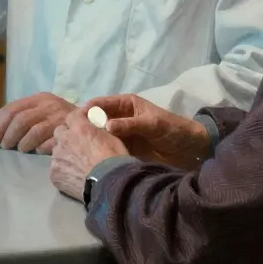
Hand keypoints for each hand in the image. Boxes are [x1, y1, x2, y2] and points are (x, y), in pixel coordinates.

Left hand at [0, 92, 75, 152]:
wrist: (91, 120)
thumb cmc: (59, 118)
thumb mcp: (42, 110)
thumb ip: (24, 116)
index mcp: (38, 98)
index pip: (10, 109)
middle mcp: (48, 104)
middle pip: (20, 120)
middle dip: (8, 136)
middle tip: (5, 147)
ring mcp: (59, 117)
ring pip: (33, 131)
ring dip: (23, 144)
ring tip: (21, 150)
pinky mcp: (69, 131)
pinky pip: (49, 142)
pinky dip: (40, 148)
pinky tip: (38, 151)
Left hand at [49, 107, 128, 200]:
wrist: (109, 184)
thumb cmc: (115, 159)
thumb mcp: (111, 137)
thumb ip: (97, 130)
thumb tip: (94, 129)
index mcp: (79, 128)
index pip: (71, 117)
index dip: (76, 122)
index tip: (82, 127)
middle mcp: (64, 139)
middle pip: (59, 132)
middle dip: (66, 137)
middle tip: (77, 147)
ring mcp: (57, 157)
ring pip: (56, 152)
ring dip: (64, 155)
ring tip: (76, 166)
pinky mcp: (54, 173)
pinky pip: (55, 169)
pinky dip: (63, 171)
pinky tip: (73, 178)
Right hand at [85, 94, 211, 170]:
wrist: (189, 149)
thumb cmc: (172, 129)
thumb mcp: (152, 124)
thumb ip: (130, 124)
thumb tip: (107, 125)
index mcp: (125, 105)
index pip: (101, 104)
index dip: (88, 110)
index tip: (76, 119)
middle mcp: (119, 118)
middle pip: (97, 120)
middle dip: (86, 126)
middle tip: (72, 137)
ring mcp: (121, 135)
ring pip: (100, 136)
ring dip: (91, 142)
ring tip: (78, 150)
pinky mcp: (123, 150)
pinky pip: (108, 149)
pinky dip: (100, 153)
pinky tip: (91, 159)